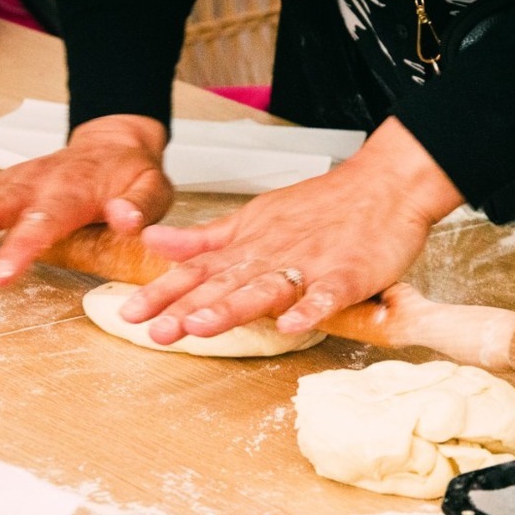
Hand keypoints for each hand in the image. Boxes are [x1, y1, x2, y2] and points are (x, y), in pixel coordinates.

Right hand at [0, 114, 172, 284]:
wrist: (115, 142)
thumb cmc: (132, 174)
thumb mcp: (152, 188)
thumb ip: (140, 206)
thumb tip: (125, 220)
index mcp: (74, 189)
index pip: (44, 221)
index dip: (18, 248)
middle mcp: (36, 182)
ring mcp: (15, 181)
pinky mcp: (3, 185)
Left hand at [118, 117, 464, 344]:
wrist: (383, 184)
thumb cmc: (321, 206)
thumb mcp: (252, 218)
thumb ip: (204, 239)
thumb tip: (153, 243)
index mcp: (248, 246)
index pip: (196, 271)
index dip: (163, 292)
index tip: (130, 313)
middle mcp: (270, 255)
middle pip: (223, 284)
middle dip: (186, 308)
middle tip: (156, 331)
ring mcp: (308, 265)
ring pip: (265, 288)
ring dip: (232, 308)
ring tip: (202, 327)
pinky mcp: (346, 275)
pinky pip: (327, 294)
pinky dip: (310, 309)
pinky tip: (292, 326)